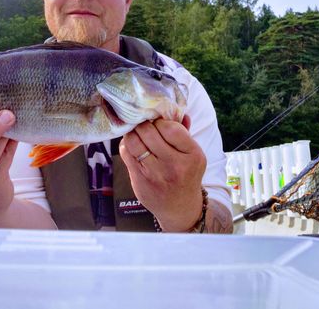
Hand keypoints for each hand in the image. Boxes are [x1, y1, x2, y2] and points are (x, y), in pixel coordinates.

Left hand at [119, 115, 206, 231]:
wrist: (180, 207)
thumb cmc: (186, 174)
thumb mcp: (193, 154)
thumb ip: (184, 132)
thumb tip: (176, 110)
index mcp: (192, 155)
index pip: (170, 127)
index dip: (160, 121)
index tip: (158, 122)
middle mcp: (174, 165)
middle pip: (149, 132)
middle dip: (144, 124)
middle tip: (143, 124)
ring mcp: (156, 174)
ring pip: (133, 141)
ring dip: (133, 133)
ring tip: (137, 133)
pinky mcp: (140, 180)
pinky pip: (126, 153)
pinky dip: (127, 145)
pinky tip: (133, 146)